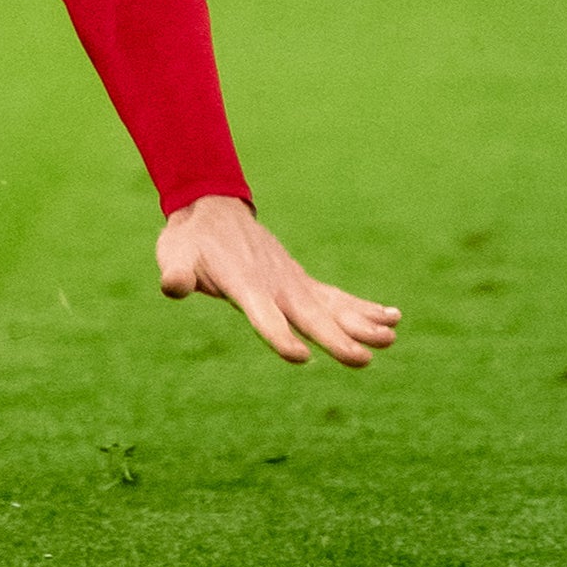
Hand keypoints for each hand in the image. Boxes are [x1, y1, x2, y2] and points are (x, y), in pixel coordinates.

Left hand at [157, 196, 400, 366]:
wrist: (212, 207)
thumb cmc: (189, 241)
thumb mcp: (174, 254)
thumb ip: (176, 273)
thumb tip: (172, 287)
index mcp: (243, 284)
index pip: (262, 315)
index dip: (278, 335)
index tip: (301, 357)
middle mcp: (275, 284)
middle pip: (307, 316)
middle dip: (335, 338)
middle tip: (364, 359)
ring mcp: (292, 282)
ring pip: (330, 307)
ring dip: (360, 322)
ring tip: (390, 337)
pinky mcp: (302, 283)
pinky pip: (336, 298)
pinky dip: (363, 308)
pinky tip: (393, 319)